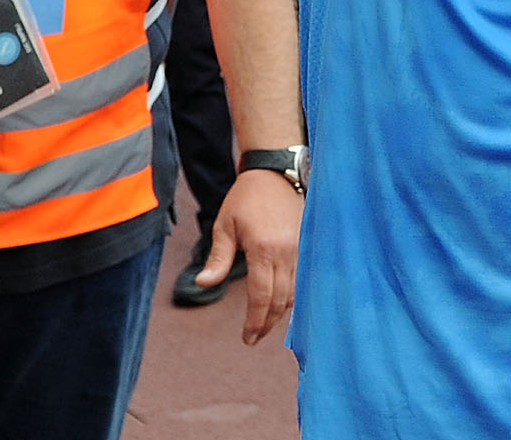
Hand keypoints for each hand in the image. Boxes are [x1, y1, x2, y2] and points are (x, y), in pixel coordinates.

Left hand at [202, 168, 300, 345]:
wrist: (275, 172)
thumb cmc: (246, 198)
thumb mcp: (225, 225)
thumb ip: (218, 258)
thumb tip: (203, 284)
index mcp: (263, 250)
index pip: (261, 297)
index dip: (254, 321)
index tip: (247, 338)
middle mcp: (287, 252)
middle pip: (280, 301)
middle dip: (267, 324)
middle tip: (253, 338)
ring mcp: (301, 249)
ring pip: (295, 293)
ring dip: (281, 313)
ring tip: (265, 324)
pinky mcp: (308, 245)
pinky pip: (303, 279)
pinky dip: (293, 296)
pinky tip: (282, 304)